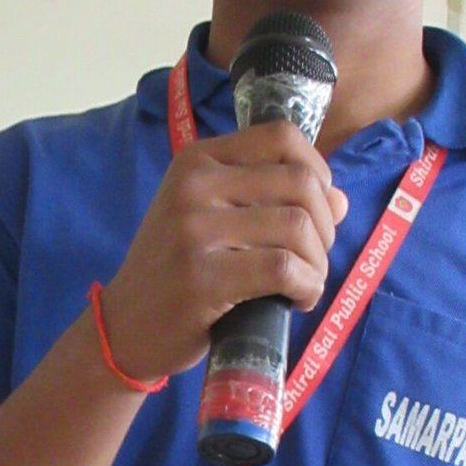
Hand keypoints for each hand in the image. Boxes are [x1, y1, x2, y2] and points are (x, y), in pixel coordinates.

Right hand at [98, 121, 348, 383]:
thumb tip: (340, 199)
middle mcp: (195, 185)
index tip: (319, 209)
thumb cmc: (175, 273)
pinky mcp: (203, 278)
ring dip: (318, 262)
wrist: (125, 328)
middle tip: (313, 258)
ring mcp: (195, 230)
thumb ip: (271, 202)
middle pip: (300, 183)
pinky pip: (283, 269)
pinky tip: (297, 301)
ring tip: (305, 284)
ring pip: (298, 227)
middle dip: (325, 225)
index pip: (281, 136)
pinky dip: (307, 286)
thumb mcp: (212, 221)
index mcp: (197, 160)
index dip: (318, 170)